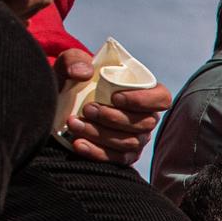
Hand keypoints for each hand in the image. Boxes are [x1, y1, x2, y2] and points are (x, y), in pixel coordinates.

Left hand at [55, 50, 170, 165]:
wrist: (59, 105)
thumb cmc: (72, 83)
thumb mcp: (70, 65)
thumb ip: (74, 61)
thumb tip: (84, 73)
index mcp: (143, 93)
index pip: (162, 98)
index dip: (144, 100)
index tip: (116, 97)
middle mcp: (145, 118)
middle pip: (144, 123)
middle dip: (114, 118)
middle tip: (88, 109)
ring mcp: (136, 139)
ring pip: (129, 142)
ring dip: (101, 134)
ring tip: (75, 123)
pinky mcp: (122, 156)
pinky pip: (117, 159)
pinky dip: (97, 152)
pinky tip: (78, 143)